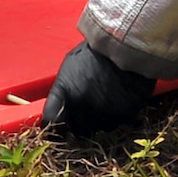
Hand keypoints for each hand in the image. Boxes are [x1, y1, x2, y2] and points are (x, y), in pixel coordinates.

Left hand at [41, 41, 156, 136]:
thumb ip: (64, 91)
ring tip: (106, 97)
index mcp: (65, 93)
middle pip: (78, 130)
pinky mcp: (124, 116)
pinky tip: (119, 97)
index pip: (52, 120)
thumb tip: (61, 109)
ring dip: (101, 119)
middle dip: (82, 122)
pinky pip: (119, 123)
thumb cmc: (95, 53)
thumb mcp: (71, 65)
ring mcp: (104, 114)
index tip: (59, 129)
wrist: (126, 46)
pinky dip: (118, 115)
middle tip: (90, 106)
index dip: (55, 127)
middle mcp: (82, 108)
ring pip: (100, 128)